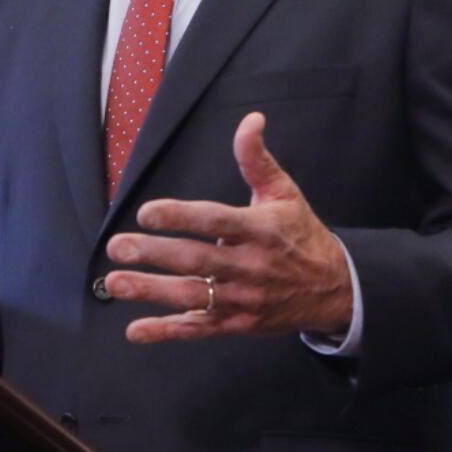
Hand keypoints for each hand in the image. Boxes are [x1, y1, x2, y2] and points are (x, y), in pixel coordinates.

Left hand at [104, 112, 352, 342]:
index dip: (181, 217)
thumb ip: (257, 159)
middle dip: (153, 254)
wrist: (336, 290)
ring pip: (193, 296)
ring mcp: (243, 299)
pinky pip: (199, 329)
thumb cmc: (301, 234)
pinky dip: (167, 331)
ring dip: (151, 291)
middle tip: (117, 246)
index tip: (147, 213)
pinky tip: (136, 330)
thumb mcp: (284, 193)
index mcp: (260, 230)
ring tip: (115, 281)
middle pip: (197, 260)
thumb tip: (251, 120)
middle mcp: (250, 267)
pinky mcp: (238, 324)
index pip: (216, 221)